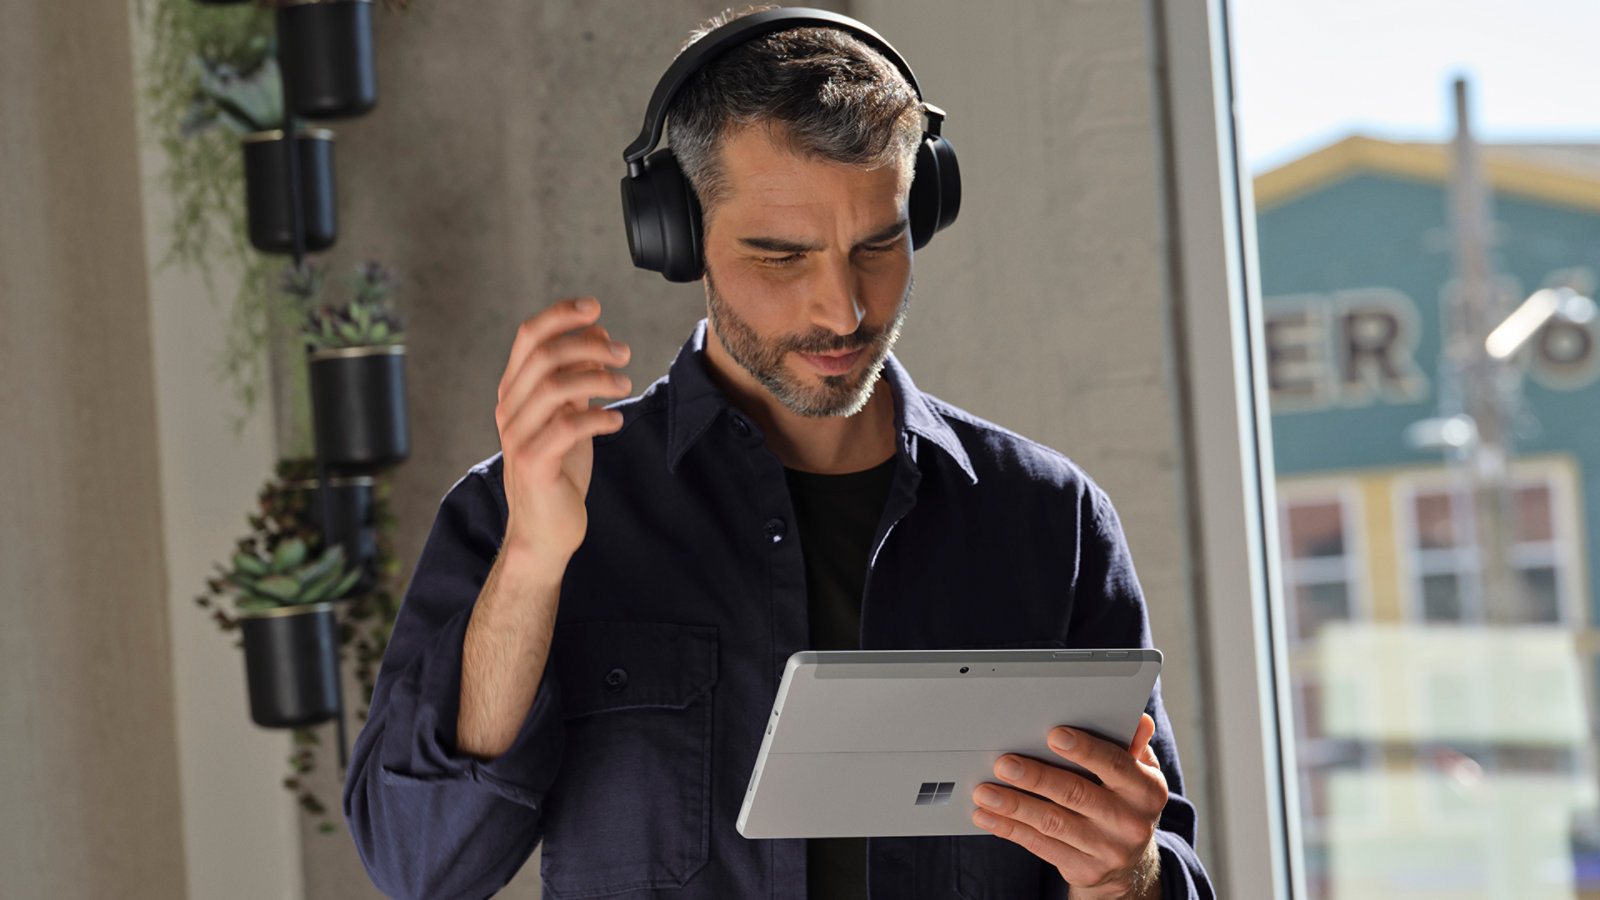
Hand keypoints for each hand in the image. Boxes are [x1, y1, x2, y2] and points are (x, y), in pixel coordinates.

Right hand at [495, 297, 631, 567]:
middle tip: (624, 353)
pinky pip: (566, 426)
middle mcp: (509, 408)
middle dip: (589, 345)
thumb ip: (577, 375)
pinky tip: (615, 422)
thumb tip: (597, 332)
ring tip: (625, 386)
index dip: (560, 315)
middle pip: (544, 355)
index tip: (594, 307)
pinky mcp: (534, 463)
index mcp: (514, 391)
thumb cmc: (558, 468)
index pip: (528, 337)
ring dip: (598, 379)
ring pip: (555, 387)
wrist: (544, 529)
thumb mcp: (568, 413)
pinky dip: (597, 417)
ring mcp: (518, 436)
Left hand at [971, 713, 1167, 899]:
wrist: (1130, 862)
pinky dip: (1010, 829)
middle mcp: (1131, 822)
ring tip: (985, 791)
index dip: (1084, 750)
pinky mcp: (1085, 869)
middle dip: (1036, 778)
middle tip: (1004, 764)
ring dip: (1014, 805)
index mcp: (1147, 791)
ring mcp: (1108, 850)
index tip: (1053, 735)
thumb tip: (1139, 720)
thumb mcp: (1139, 772)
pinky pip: (1041, 846)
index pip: (1115, 765)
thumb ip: (1132, 746)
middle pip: (1076, 794)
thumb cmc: (1125, 800)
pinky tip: (988, 816)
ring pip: (1053, 822)